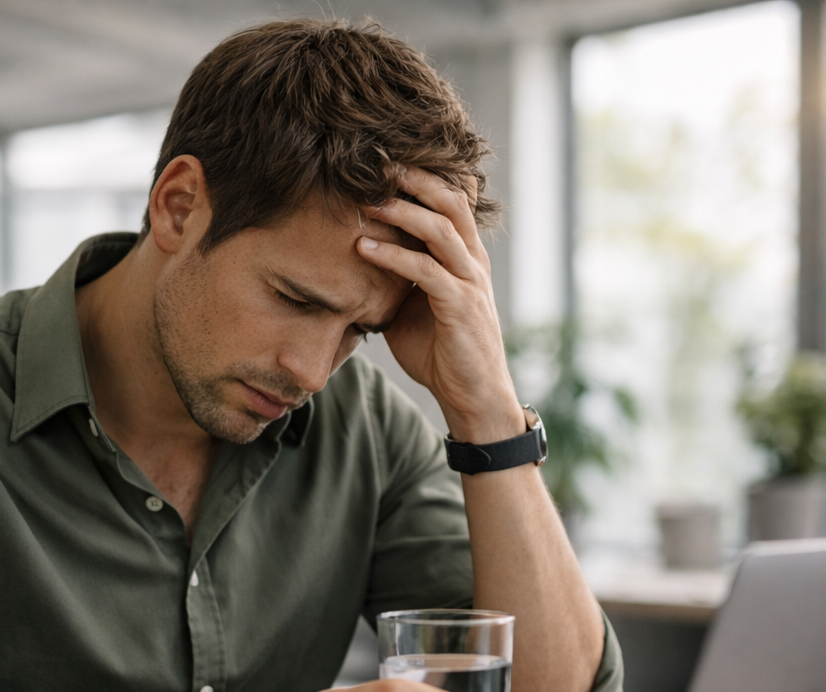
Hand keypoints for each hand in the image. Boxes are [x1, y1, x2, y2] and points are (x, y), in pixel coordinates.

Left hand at [358, 166, 524, 444]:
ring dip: (402, 211)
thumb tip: (353, 259)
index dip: (421, 178)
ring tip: (367, 201)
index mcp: (464, 257)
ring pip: (442, 230)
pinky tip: (364, 248)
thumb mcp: (412, 307)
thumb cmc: (440, 352)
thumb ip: (395, 279)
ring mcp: (470, 283)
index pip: (449, 202)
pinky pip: (427, 271)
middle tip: (377, 163)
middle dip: (415, 179)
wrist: (472, 397)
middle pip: (451, 202)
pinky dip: (394, 256)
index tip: (382, 162)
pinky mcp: (461, 307)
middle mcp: (472, 262)